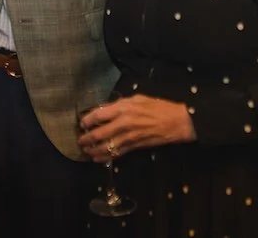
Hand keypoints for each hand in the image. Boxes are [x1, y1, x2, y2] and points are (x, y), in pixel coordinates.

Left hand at [77, 94, 196, 161]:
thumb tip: (104, 109)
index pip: (98, 115)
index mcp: (123, 108)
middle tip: (80, 141)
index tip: (82, 124)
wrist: (177, 122)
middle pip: (99, 134)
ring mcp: (129, 137)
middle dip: (86, 139)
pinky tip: (98, 159)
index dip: (87, 121)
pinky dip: (105, 158)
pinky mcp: (135, 147)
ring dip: (93, 151)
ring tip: (86, 152)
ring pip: (106, 147)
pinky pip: (117, 154)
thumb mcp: (137, 99)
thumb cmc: (158, 107)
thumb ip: (119, 104)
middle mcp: (123, 123)